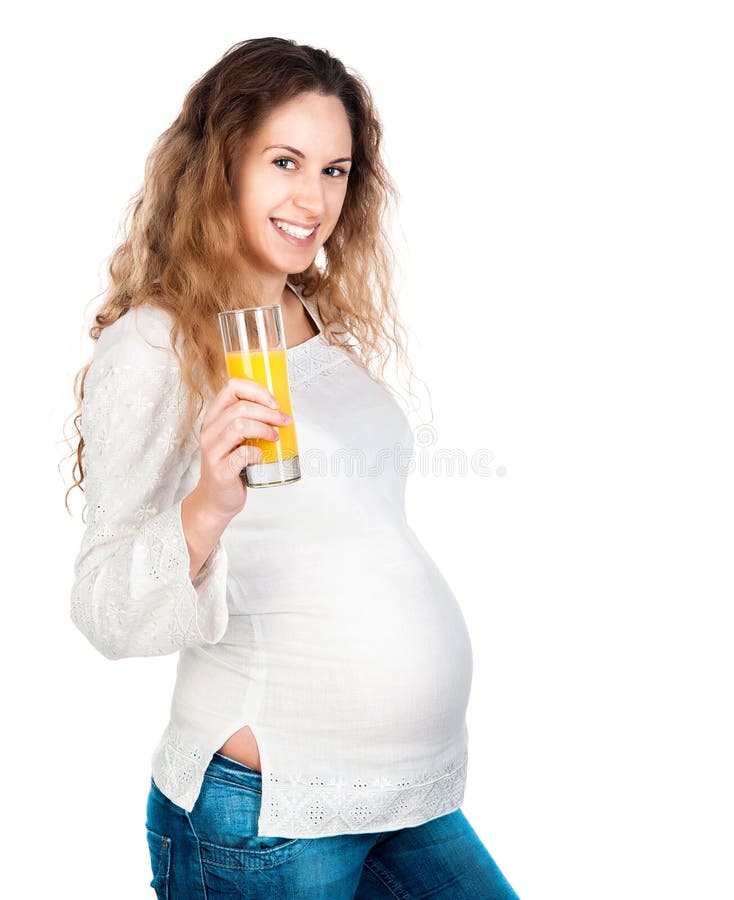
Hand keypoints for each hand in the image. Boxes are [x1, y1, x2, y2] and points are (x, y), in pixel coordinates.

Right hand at [194, 376, 292, 520]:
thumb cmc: (230, 466)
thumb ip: (249, 421)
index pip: (231, 387)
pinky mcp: (221, 471)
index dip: (257, 390)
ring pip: (239, 426)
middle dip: (268, 412)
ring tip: (275, 437)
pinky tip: (261, 457)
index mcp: (214, 418)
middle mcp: (210, 431)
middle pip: (240, 407)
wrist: (216, 500)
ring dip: (264, 429)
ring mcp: (213, 451)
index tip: (274, 402)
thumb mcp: (235, 438)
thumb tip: (282, 410)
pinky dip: (257, 453)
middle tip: (284, 421)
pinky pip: (242, 455)